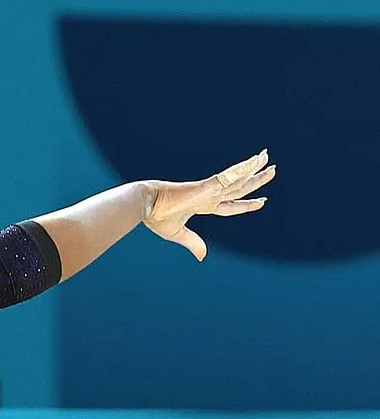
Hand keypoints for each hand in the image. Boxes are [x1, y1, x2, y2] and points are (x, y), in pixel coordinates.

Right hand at [144, 151, 275, 260]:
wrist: (145, 203)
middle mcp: (209, 195)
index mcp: (202, 205)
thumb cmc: (156, 217)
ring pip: (238, 179)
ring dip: (255, 170)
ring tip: (269, 161)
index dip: (245, 205)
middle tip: (272, 170)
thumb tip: (203, 257)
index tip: (261, 202)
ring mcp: (209, 189)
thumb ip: (193, 242)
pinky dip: (243, 168)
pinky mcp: (207, 185)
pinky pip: (230, 176)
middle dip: (256, 181)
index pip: (230, 205)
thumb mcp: (177, 233)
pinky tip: (255, 161)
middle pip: (238, 188)